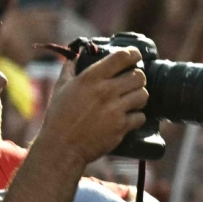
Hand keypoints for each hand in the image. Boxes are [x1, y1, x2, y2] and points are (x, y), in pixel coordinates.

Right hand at [40, 45, 148, 168]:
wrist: (61, 147)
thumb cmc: (59, 116)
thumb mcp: (61, 87)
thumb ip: (70, 68)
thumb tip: (76, 55)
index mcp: (91, 78)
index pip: (122, 57)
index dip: (133, 53)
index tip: (135, 55)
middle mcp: (105, 91)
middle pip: (139, 76)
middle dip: (138, 77)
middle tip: (132, 82)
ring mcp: (115, 110)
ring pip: (143, 95)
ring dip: (139, 96)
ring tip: (131, 99)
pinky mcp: (121, 127)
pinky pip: (141, 117)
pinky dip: (137, 117)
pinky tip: (128, 117)